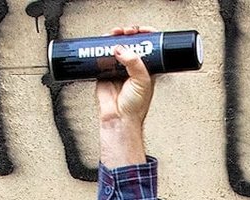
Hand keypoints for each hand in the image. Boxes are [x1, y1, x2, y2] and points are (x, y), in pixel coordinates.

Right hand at [96, 26, 156, 165]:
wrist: (119, 119)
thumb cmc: (135, 107)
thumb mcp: (142, 81)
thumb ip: (134, 63)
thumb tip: (121, 48)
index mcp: (146, 68)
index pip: (148, 46)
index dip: (145, 35)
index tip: (141, 29)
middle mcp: (132, 66)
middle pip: (130, 43)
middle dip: (128, 33)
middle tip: (125, 32)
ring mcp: (118, 68)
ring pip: (116, 46)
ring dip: (115, 37)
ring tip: (114, 34)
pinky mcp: (104, 72)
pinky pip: (101, 56)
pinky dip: (101, 47)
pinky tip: (103, 43)